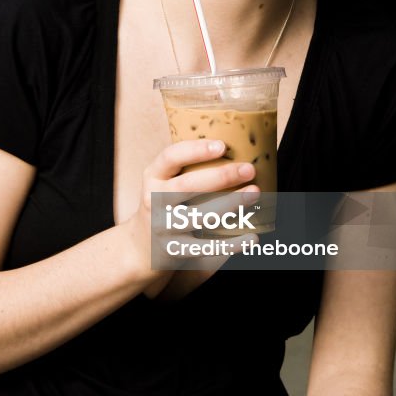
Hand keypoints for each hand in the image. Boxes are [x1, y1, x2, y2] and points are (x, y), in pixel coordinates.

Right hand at [124, 138, 257, 293]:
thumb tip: (235, 147)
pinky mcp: (174, 250)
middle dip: (222, 176)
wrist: (141, 246)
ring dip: (231, 204)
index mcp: (153, 177)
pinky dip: (232, 244)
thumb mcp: (163, 182)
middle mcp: (153, 200)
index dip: (196, 150)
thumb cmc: (164, 204)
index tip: (223, 146)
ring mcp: (163, 226)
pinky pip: (206, 247)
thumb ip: (186, 167)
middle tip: (249, 169)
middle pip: (188, 185)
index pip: (170, 157)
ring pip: (200, 216)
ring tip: (255, 193)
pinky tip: (252, 238)